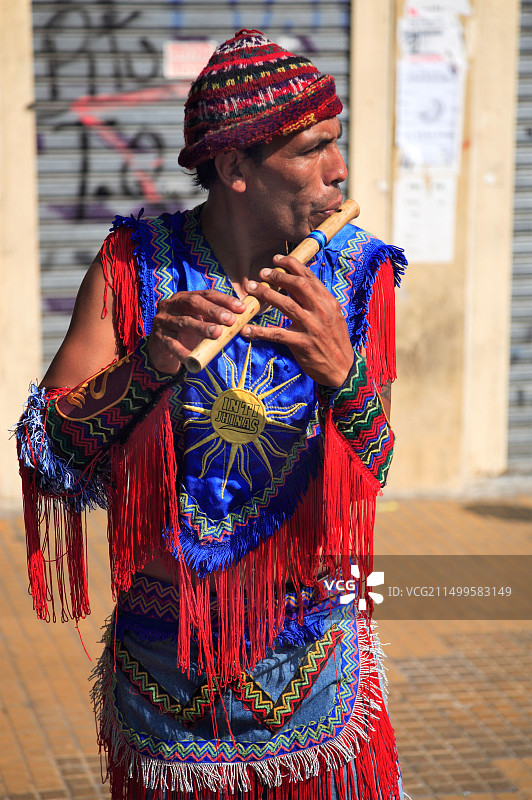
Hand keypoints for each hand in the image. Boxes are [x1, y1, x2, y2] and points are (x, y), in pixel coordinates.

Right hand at [148, 290, 246, 373]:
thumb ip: (218, 320)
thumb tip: (244, 321)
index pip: (206, 294)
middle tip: (230, 319)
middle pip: (193, 302)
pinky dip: (182, 351)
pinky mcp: (158, 337)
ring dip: (201, 327)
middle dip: (213, 310)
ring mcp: (163, 320)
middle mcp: (172, 304)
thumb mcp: (202, 323)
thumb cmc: (187, 334)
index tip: (241, 308)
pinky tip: (192, 358)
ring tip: (217, 333)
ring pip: (183, 322)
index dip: (224, 300)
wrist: (162, 350)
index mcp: (185, 297)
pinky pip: (171, 344)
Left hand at [242, 254, 352, 386]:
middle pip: (297, 285)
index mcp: (328, 302)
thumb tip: (300, 284)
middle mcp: (321, 311)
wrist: (342, 369)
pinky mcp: (303, 344)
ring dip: (266, 295)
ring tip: (251, 289)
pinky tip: (246, 329)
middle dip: (278, 276)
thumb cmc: (334, 341)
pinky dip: (260, 331)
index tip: (276, 259)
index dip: (291, 265)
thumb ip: (317, 301)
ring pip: (286, 305)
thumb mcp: (333, 316)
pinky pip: (277, 334)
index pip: (309, 277)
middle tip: (262, 273)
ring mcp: (312, 327)